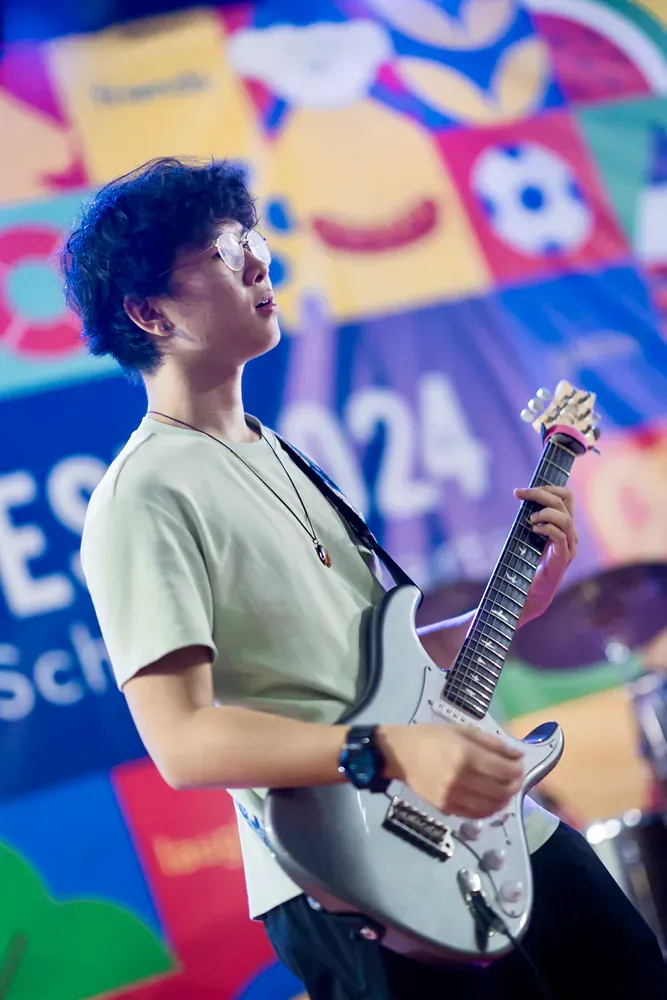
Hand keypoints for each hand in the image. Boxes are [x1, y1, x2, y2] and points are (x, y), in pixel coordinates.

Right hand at [379, 723, 523, 818]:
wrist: (400, 754)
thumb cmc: (431, 737)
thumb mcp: (461, 730)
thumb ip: (491, 743)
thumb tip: (516, 754)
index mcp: (465, 755)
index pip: (504, 770)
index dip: (518, 768)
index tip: (520, 763)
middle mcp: (461, 779)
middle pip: (501, 790)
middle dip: (515, 784)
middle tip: (516, 776)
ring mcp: (453, 797)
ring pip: (492, 806)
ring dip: (505, 798)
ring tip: (506, 788)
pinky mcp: (447, 809)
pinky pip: (477, 814)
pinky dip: (490, 809)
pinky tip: (492, 800)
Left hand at [514, 485, 577, 623]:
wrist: (528, 595)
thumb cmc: (526, 565)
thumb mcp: (527, 535)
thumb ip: (531, 517)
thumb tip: (521, 494)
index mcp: (564, 526)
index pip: (566, 496)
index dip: (547, 487)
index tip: (523, 490)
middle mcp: (571, 534)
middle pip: (565, 501)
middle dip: (540, 493)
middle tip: (519, 495)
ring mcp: (569, 547)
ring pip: (566, 518)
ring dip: (545, 513)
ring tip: (530, 520)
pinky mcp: (562, 559)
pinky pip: (561, 536)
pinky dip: (547, 528)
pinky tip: (533, 530)